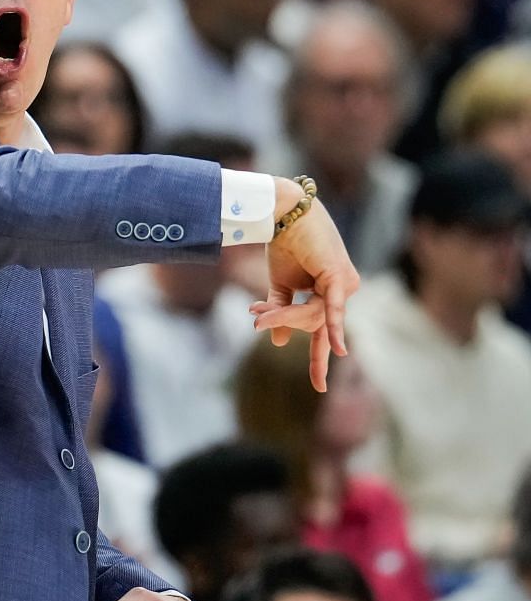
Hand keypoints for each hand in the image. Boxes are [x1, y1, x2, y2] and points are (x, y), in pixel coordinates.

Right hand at [250, 189, 359, 392]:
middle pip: (312, 324)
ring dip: (284, 316)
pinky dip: (331, 327)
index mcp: (330, 293)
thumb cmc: (284, 242)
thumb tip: (275, 342)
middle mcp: (343, 290)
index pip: (323, 332)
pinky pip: (329, 308)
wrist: (283, 212)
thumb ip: (281, 312)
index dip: (319, 360)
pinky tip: (339, 350)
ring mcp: (345, 284)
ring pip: (313, 317)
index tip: (319, 388)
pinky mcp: (339, 276)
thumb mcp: (280, 285)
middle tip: (256, 318)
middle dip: (284, 322)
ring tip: (258, 313)